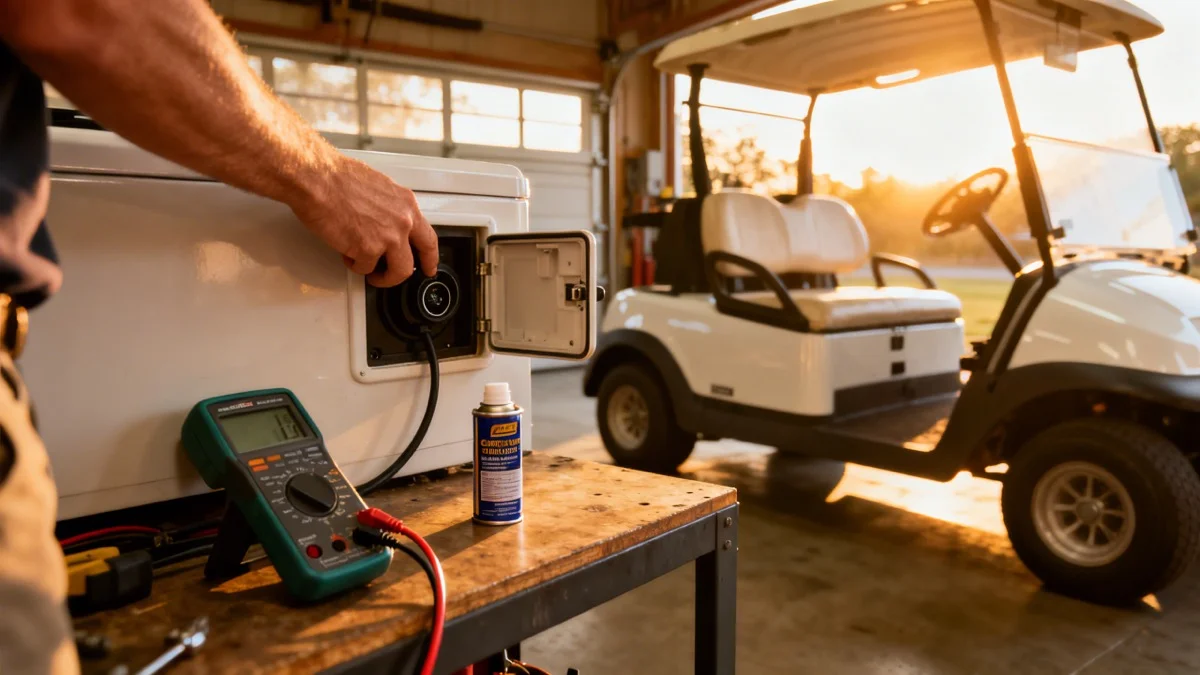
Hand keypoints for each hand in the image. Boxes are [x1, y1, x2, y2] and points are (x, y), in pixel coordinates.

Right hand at [290, 155, 437, 286]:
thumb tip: (385, 219)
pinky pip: (365, 268)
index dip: (429, 255)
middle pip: (416, 259)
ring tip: (369, 271)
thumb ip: (389, 208)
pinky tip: (346, 253)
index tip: (428, 264)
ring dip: (381, 276)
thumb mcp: (378, 187)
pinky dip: (354, 264)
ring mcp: (388, 238)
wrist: (318, 179)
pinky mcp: (368, 250)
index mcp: (406, 204)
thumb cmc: (337, 177)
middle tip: (397, 277)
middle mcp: (403, 221)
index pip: (427, 236)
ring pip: (397, 271)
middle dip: (407, 273)